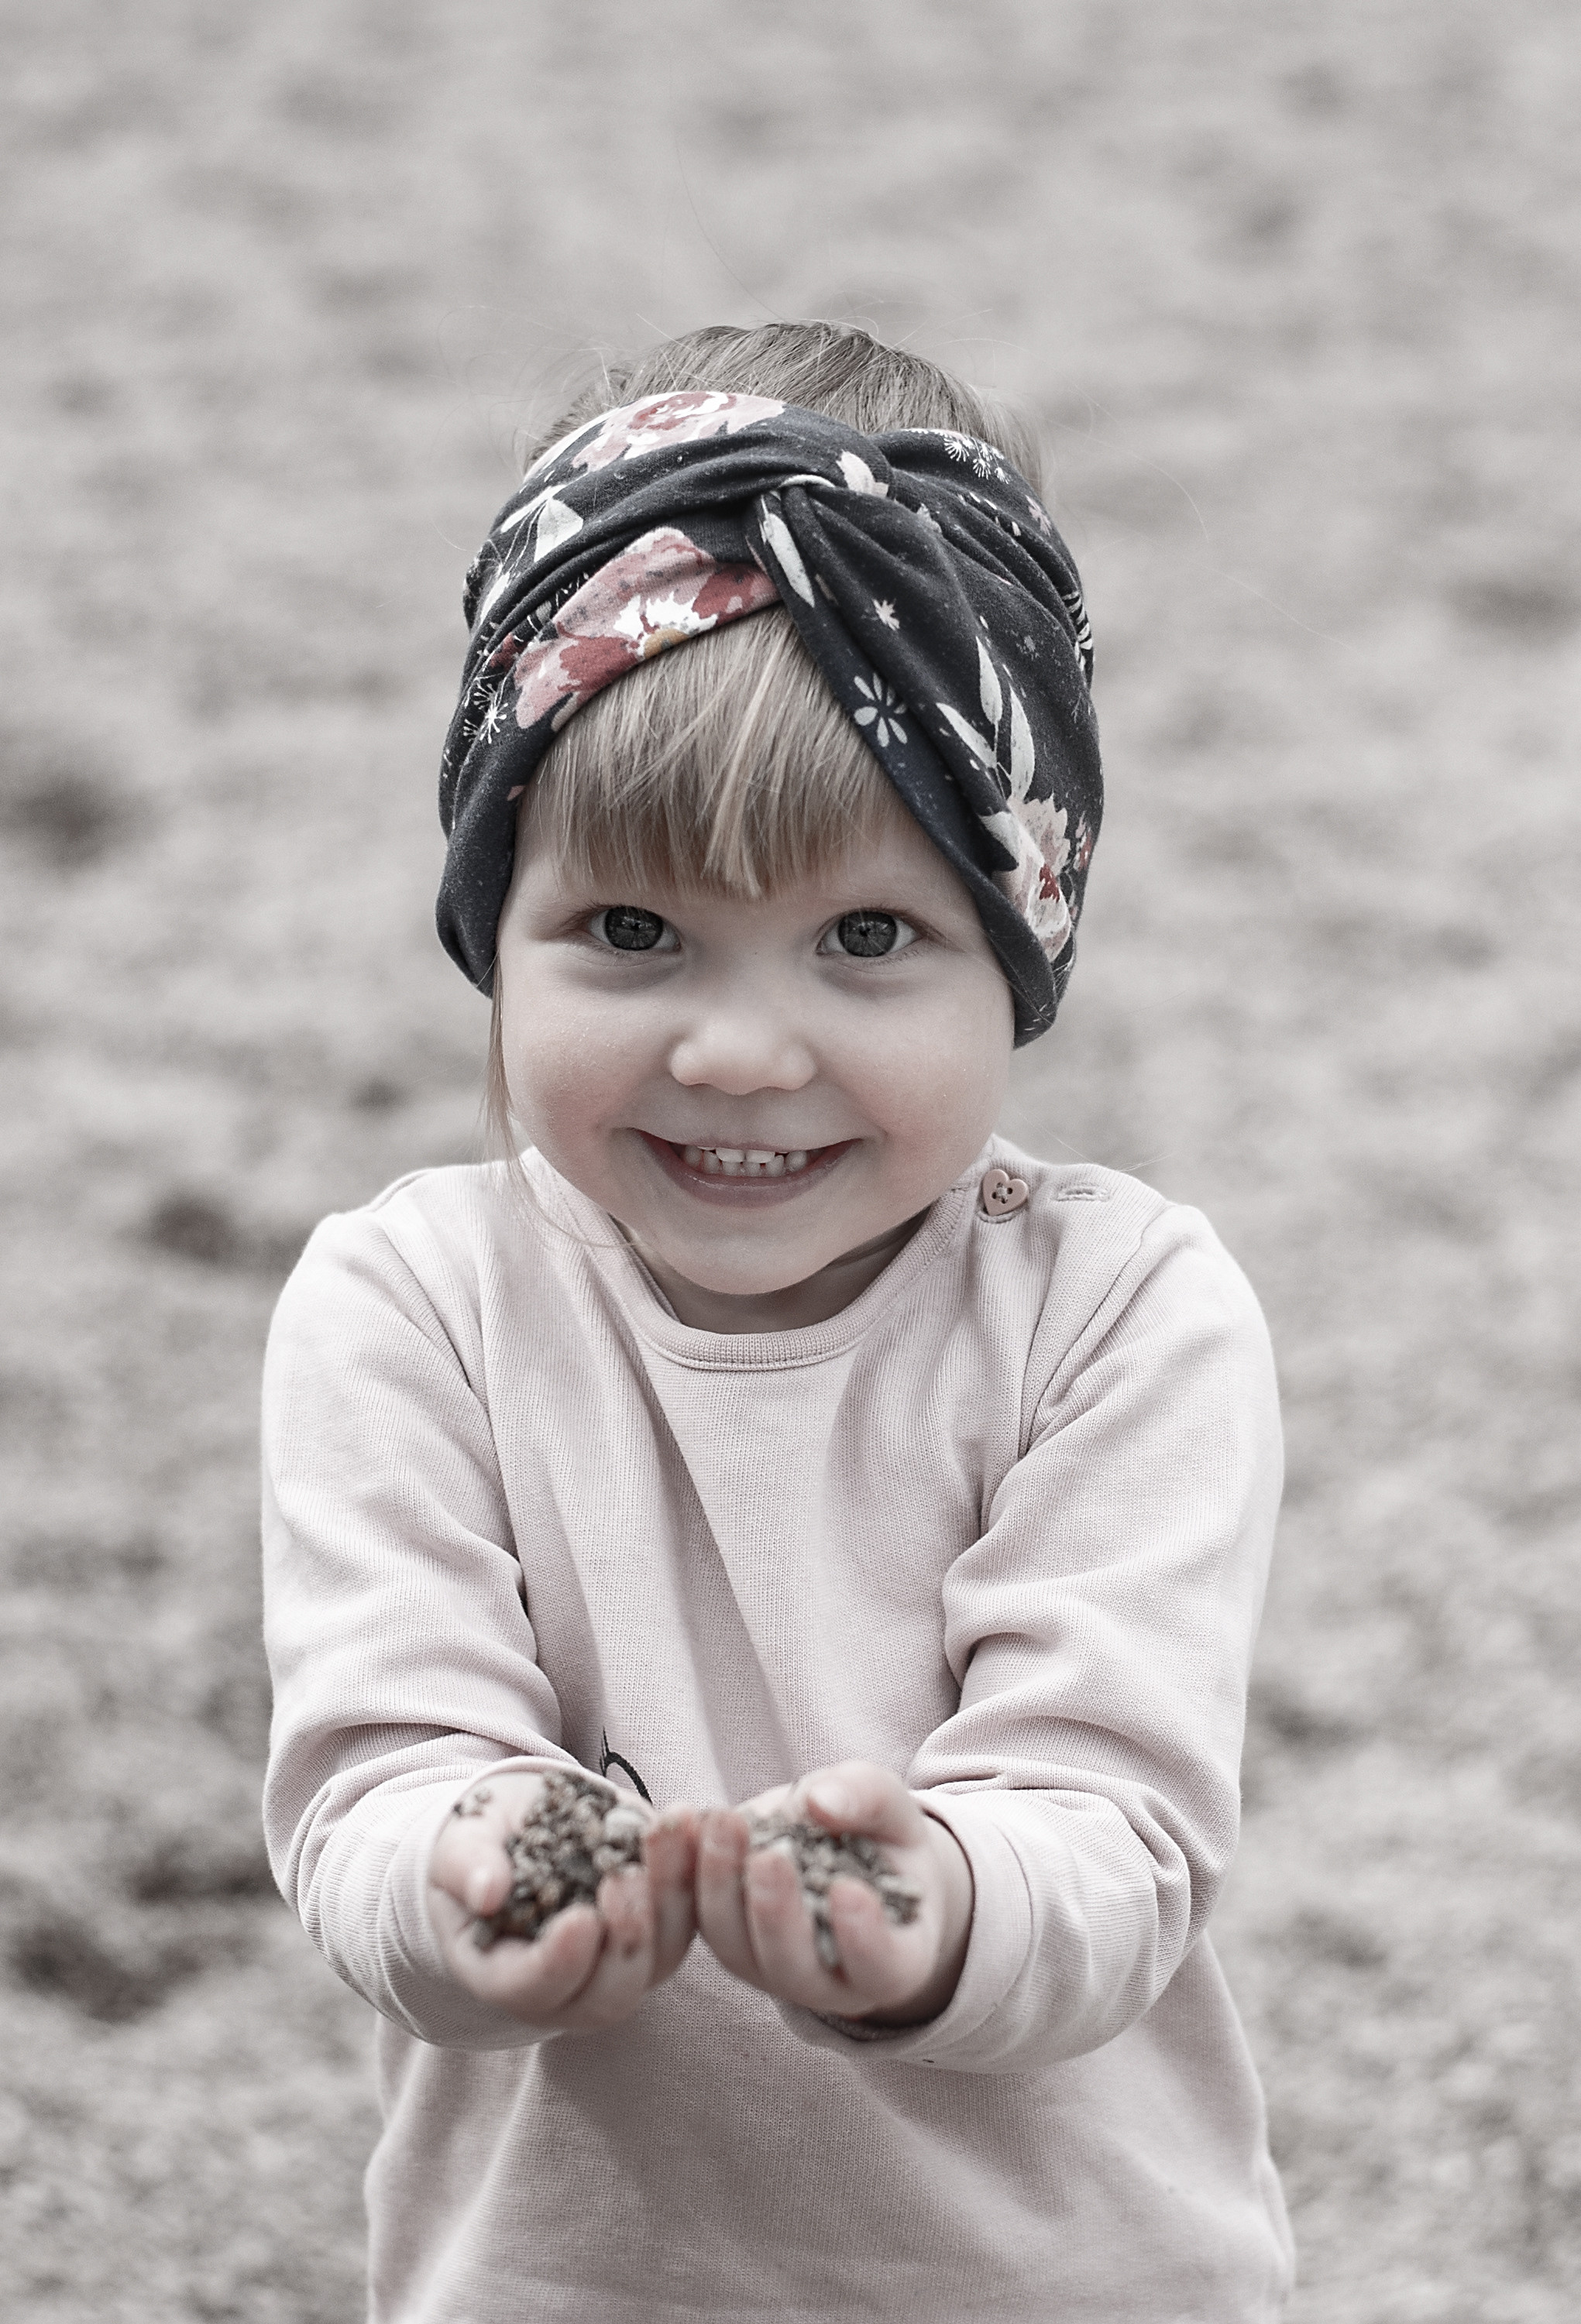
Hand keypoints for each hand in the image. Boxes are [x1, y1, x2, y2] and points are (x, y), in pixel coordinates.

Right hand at [428, 1770, 697, 2030]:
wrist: (517, 1825)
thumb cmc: (479, 1845)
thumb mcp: (458, 1846)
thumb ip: (466, 1866)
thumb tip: (487, 1891)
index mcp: (505, 1976)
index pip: (533, 1990)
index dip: (559, 1963)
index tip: (580, 1919)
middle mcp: (568, 1987)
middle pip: (610, 1995)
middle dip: (626, 1941)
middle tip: (625, 1877)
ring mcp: (620, 1960)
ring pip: (662, 1958)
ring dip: (672, 1898)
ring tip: (666, 1829)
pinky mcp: (658, 1926)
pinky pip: (690, 1917)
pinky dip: (694, 1872)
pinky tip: (692, 1821)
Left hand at [696, 1761, 972, 2025]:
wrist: (846, 1850)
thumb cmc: (884, 1838)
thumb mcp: (891, 1807)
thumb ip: (867, 1799)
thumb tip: (819, 1802)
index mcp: (894, 1960)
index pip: (882, 1968)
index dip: (864, 1939)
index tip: (847, 1889)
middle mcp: (832, 1983)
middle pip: (796, 1969)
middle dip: (777, 1913)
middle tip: (769, 1854)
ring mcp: (772, 1969)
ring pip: (738, 1951)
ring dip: (723, 1890)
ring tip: (723, 1824)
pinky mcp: (730, 1943)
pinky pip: (703, 1922)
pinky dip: (692, 1877)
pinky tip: (692, 1826)